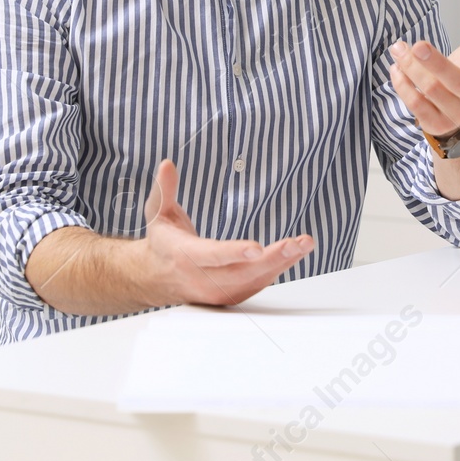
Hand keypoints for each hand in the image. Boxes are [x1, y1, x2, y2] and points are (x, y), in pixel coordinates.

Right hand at [135, 159, 312, 306]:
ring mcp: (217, 292)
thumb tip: (167, 164)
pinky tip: (295, 254)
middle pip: (240, 273)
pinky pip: (257, 285)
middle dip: (272, 259)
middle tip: (295, 244)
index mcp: (184, 256)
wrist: (156, 277)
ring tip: (303, 245)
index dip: (234, 252)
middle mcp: (201, 279)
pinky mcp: (230, 295)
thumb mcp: (157, 212)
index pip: (211, 256)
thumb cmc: (163, 242)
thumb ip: (164, 189)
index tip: (257, 247)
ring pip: (253, 282)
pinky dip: (278, 270)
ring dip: (282, 264)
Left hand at [388, 1, 459, 135]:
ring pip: (430, 90)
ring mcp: (454, 113)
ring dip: (410, 67)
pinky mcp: (435, 124)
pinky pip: (416, 105)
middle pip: (454, 81)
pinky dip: (402, 85)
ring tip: (398, 48)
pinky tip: (396, 67)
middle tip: (418, 45)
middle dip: (435, 63)